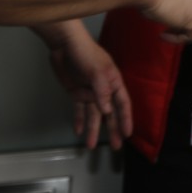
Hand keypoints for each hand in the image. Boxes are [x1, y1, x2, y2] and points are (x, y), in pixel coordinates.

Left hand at [41, 22, 132, 149]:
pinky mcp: (76, 93)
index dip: (126, 119)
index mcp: (113, 82)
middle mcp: (103, 90)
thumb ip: (102, 92)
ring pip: (93, 115)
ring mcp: (89, 92)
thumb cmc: (85, 54)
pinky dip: (80, 120)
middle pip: (110, 113)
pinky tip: (79, 131)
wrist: (64, 45)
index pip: (122, 104)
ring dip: (93, 129)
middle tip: (115, 147)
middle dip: (112, 130)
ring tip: (90, 146)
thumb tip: (107, 111)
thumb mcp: (97, 71)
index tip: (127, 134)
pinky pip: (80, 110)